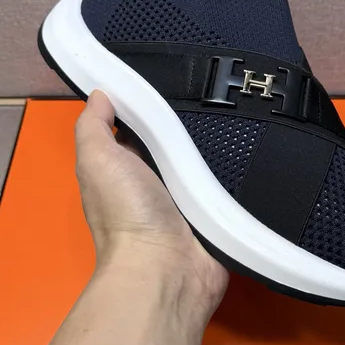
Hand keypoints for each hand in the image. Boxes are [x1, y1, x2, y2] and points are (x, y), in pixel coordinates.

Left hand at [75, 91, 228, 317]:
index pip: (136, 127)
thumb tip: (101, 94)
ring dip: (218, 138)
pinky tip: (252, 139)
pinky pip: (228, 179)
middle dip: (189, 118)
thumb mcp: (97, 160)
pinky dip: (238, 164)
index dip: (146, 104)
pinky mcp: (215, 211)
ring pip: (204, 157)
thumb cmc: (127, 212)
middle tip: (214, 87)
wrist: (168, 268)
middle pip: (174, 140)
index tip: (168, 76)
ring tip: (239, 105)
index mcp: (123, 169)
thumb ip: (93, 126)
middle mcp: (154, 182)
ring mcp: (187, 198)